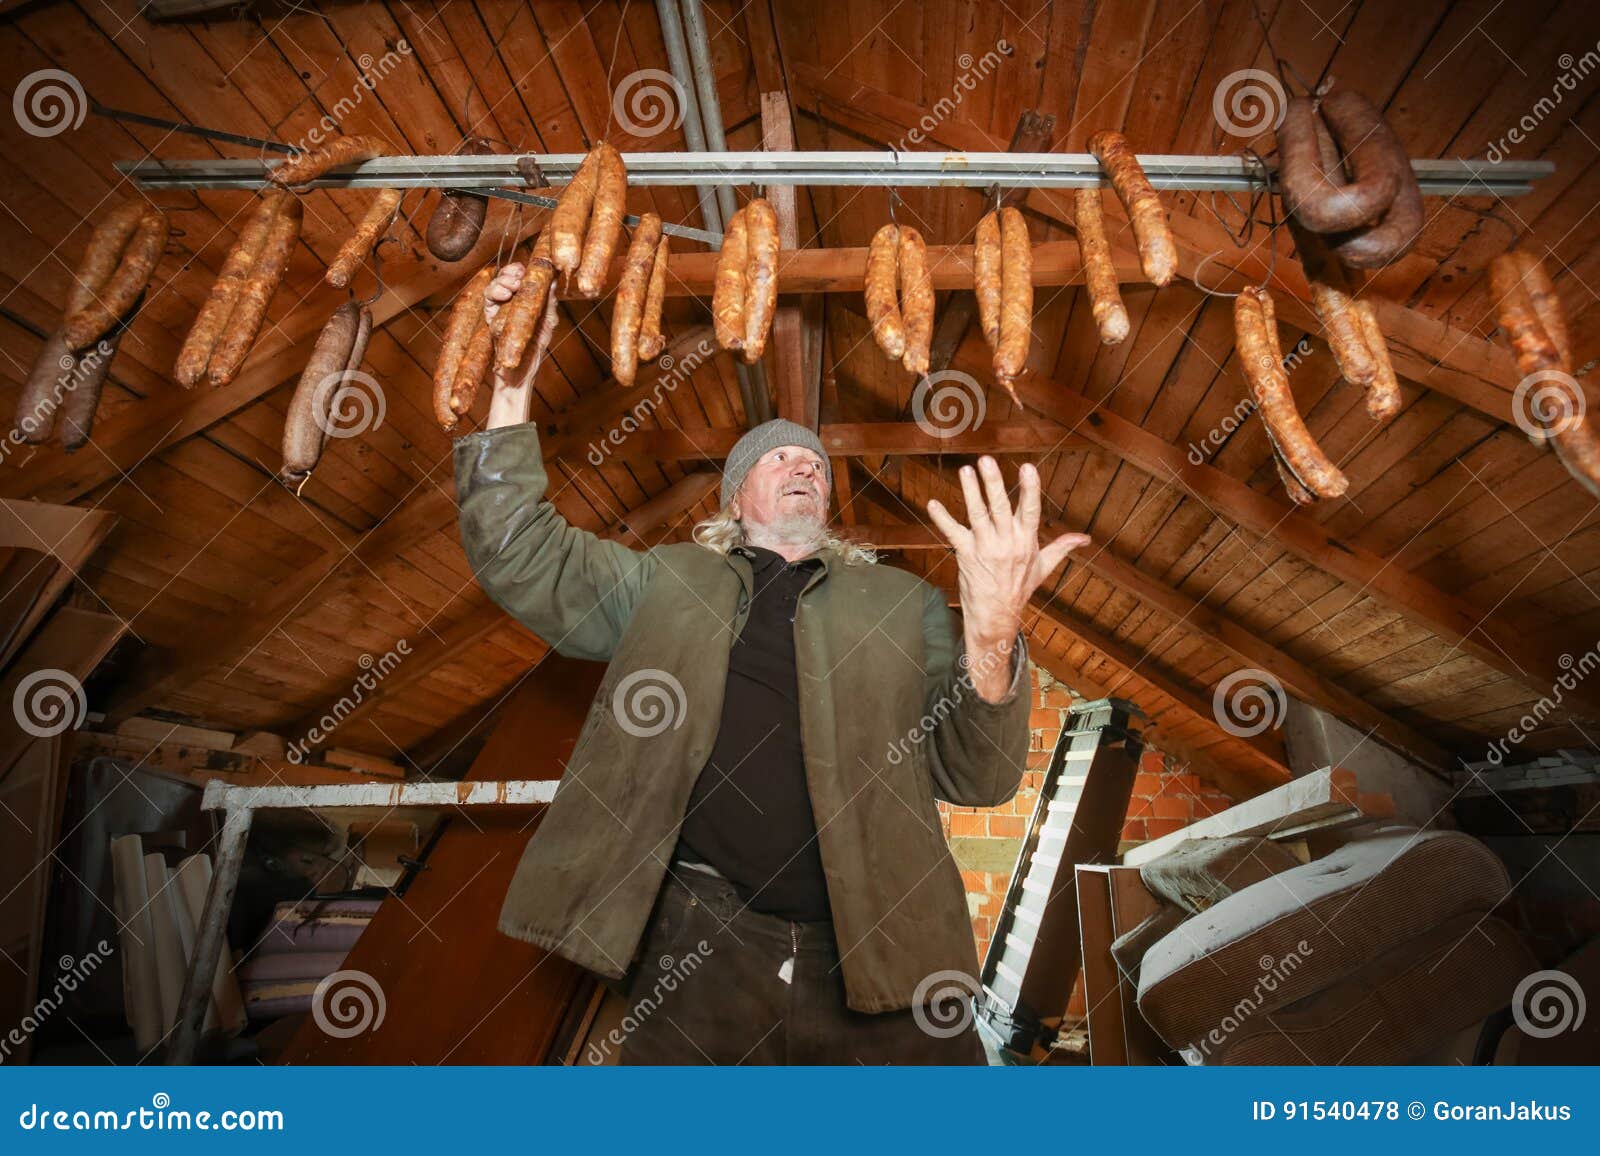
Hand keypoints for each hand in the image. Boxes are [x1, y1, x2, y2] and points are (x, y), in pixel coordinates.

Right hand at [483, 261, 535, 428]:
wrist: (518, 373)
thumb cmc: (534, 349)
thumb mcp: (547, 323)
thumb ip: (549, 302)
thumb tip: (554, 280)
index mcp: (526, 299)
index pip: (523, 276)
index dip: (524, 269)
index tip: (530, 268)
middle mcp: (511, 300)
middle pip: (508, 275)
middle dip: (513, 271)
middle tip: (519, 275)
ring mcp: (499, 307)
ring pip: (496, 283)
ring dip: (503, 279)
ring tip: (512, 285)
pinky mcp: (489, 316)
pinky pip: (487, 298)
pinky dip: (494, 292)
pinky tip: (504, 294)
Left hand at [926, 457, 1089, 693]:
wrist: (996, 617)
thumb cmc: (1019, 589)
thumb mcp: (1043, 568)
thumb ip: (1061, 547)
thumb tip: (1085, 538)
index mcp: (1026, 541)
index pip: (1030, 511)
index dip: (1030, 489)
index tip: (1027, 467)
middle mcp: (1006, 542)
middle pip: (1000, 508)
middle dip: (993, 483)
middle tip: (986, 460)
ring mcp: (985, 549)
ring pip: (977, 516)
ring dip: (970, 492)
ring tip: (965, 471)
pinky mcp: (966, 555)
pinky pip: (952, 534)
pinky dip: (942, 519)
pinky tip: (933, 504)